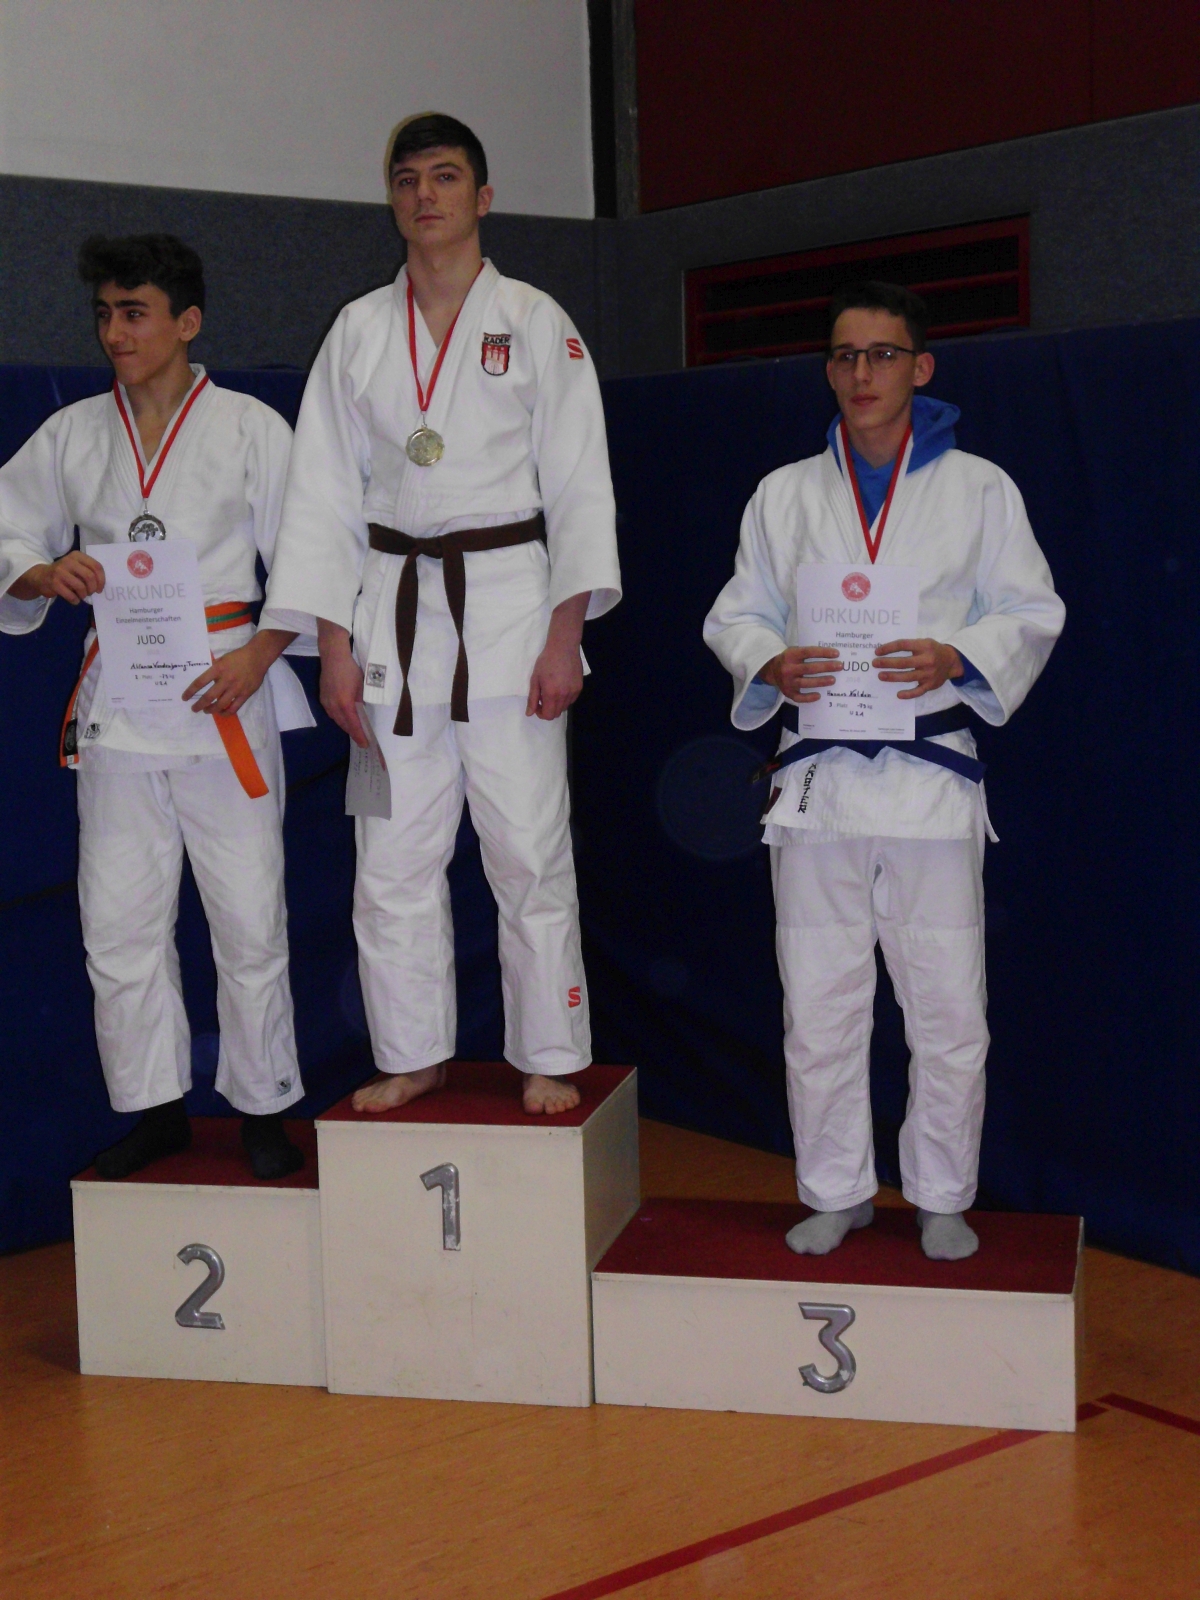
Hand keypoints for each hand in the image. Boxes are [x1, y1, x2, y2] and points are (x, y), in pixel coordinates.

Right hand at [8, 552, 105, 604]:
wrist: (41, 576)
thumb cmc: (64, 573)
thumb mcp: (76, 566)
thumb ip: (88, 571)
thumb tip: (101, 585)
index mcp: (77, 556)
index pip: (96, 566)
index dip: (101, 580)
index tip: (100, 588)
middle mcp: (69, 561)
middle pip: (90, 577)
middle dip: (93, 588)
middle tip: (90, 593)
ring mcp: (60, 571)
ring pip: (81, 586)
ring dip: (84, 595)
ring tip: (81, 596)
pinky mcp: (54, 583)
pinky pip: (71, 595)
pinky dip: (75, 600)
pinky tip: (74, 599)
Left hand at [183, 628, 296, 715]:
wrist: (258, 656)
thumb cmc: (238, 656)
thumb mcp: (222, 659)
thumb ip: (214, 670)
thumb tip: (206, 681)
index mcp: (218, 669)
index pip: (200, 682)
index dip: (190, 691)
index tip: (185, 697)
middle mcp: (226, 680)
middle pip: (209, 697)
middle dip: (199, 705)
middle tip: (194, 709)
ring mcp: (236, 688)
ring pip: (221, 705)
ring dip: (211, 710)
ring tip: (207, 711)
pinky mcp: (245, 694)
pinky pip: (234, 708)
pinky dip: (226, 712)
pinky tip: (221, 713)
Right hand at [316, 619, 368, 746]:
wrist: (333, 656)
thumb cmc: (350, 669)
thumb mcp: (362, 686)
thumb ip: (362, 701)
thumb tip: (363, 712)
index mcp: (345, 703)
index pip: (353, 725)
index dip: (359, 736)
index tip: (365, 744)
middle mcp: (333, 706)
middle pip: (344, 725)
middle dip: (353, 733)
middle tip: (362, 740)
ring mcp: (326, 702)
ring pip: (337, 720)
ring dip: (346, 726)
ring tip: (355, 731)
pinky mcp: (323, 698)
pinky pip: (332, 713)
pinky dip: (340, 718)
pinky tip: (345, 718)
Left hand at [526, 591, 589, 719]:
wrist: (563, 648)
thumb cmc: (546, 661)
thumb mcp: (535, 679)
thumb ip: (532, 698)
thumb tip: (529, 714)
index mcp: (551, 694)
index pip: (548, 715)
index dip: (541, 714)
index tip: (537, 705)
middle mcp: (564, 696)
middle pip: (556, 714)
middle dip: (548, 710)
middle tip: (543, 698)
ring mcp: (573, 692)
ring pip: (564, 707)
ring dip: (556, 704)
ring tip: (552, 691)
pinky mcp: (579, 688)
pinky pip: (571, 700)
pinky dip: (564, 699)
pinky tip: (560, 687)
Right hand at [760, 646, 841, 703]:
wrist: (771, 670)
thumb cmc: (790, 659)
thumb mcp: (795, 651)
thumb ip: (808, 653)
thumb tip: (831, 656)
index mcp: (790, 655)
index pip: (808, 652)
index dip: (823, 652)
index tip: (836, 653)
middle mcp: (787, 669)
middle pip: (809, 668)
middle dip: (826, 667)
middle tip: (839, 666)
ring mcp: (787, 682)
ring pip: (805, 683)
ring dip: (820, 681)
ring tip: (833, 680)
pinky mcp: (787, 692)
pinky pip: (799, 697)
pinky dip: (809, 697)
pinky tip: (819, 695)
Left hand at [873, 638, 963, 699]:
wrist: (952, 662)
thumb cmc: (933, 650)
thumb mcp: (924, 642)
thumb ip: (910, 645)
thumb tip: (886, 650)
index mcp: (924, 646)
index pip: (903, 645)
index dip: (889, 648)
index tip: (877, 651)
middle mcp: (927, 660)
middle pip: (903, 662)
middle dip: (887, 663)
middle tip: (875, 664)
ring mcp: (929, 674)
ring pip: (908, 677)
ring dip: (892, 677)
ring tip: (881, 676)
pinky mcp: (930, 685)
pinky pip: (918, 691)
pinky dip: (908, 694)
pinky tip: (898, 694)